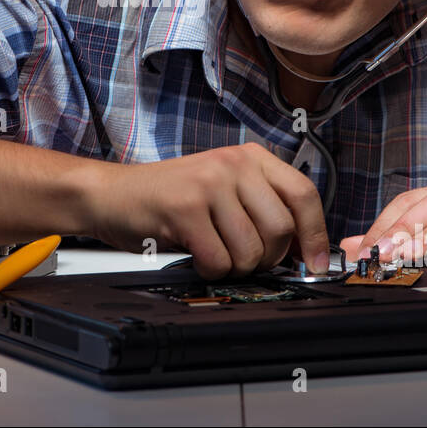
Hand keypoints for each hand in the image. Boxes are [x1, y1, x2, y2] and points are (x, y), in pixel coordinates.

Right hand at [83, 142, 329, 279]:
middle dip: (268, 259)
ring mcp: (209, 184)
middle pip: (281, 228)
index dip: (316, 235)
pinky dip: (210, 270)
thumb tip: (305, 251)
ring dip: (236, 267)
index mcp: (249, 157)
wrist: (110, 194)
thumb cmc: (168, 198)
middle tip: (244, 259)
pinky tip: (195, 255)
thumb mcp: (222, 190)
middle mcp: (233, 164)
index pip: (303, 194)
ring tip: (213, 252)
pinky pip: (219, 260)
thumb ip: (262, 208)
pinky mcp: (185, 209)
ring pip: (252, 250)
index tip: (316, 265)